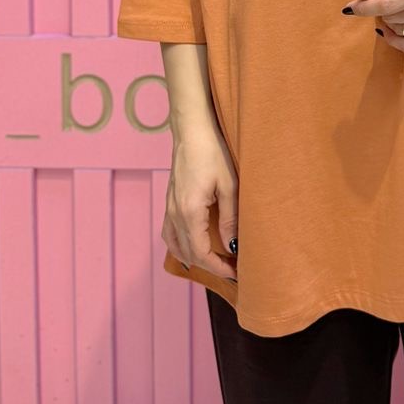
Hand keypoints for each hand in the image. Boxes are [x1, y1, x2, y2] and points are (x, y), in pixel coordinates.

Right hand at [163, 121, 238, 279]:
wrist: (192, 130)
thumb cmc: (212, 152)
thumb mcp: (229, 185)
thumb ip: (229, 219)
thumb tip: (231, 246)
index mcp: (189, 212)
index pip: (200, 253)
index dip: (217, 268)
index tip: (235, 273)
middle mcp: (174, 214)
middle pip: (188, 254)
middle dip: (209, 266)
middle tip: (231, 268)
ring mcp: (169, 208)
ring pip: (175, 246)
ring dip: (194, 258)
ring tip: (215, 261)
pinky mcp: (169, 201)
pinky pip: (169, 234)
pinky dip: (180, 246)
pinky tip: (194, 244)